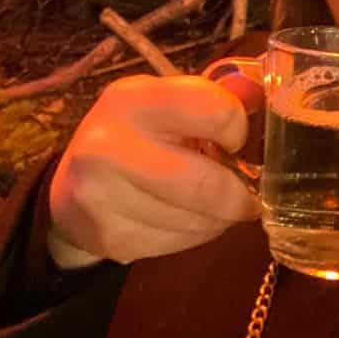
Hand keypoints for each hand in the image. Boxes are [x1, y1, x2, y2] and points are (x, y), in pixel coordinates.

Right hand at [48, 75, 261, 269]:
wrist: (71, 188)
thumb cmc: (137, 136)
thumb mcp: (168, 103)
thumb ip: (217, 99)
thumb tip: (267, 93)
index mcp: (133, 98)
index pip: (218, 112)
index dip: (238, 130)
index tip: (234, 140)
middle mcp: (108, 144)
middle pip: (208, 185)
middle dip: (239, 196)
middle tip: (247, 196)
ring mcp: (102, 196)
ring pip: (198, 220)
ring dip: (219, 218)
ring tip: (211, 205)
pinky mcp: (109, 238)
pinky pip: (180, 244)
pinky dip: (195, 234)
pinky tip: (183, 218)